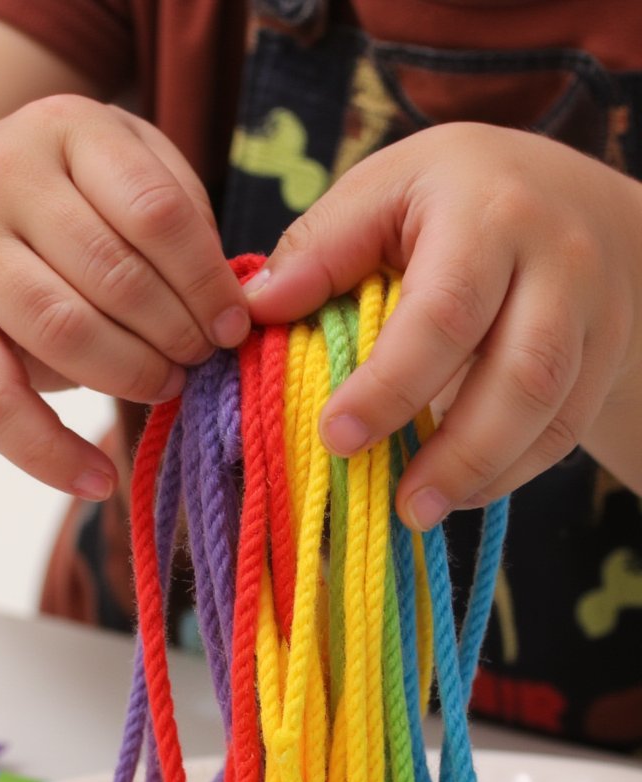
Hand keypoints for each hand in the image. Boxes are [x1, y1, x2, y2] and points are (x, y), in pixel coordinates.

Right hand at [0, 96, 248, 495]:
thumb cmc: (69, 205)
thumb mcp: (128, 176)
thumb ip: (183, 223)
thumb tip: (238, 309)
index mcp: (66, 129)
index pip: (155, 211)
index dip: (206, 281)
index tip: (235, 326)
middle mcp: (0, 177)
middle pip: (112, 276)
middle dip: (175, 333)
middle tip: (200, 360)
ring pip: (62, 331)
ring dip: (131, 375)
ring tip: (165, 387)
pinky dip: (50, 454)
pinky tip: (99, 480)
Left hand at [245, 123, 641, 526]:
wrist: (578, 202)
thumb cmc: (455, 198)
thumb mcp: (388, 191)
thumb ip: (323, 248)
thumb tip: (254, 310)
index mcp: (484, 210)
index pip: (443, 310)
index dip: (390, 383)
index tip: (336, 437)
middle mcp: (554, 256)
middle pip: (519, 369)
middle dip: (455, 448)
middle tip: (397, 504)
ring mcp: (592, 310)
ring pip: (550, 407)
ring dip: (484, 471)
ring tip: (420, 511)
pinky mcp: (607, 355)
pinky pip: (566, 428)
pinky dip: (512, 471)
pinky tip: (460, 493)